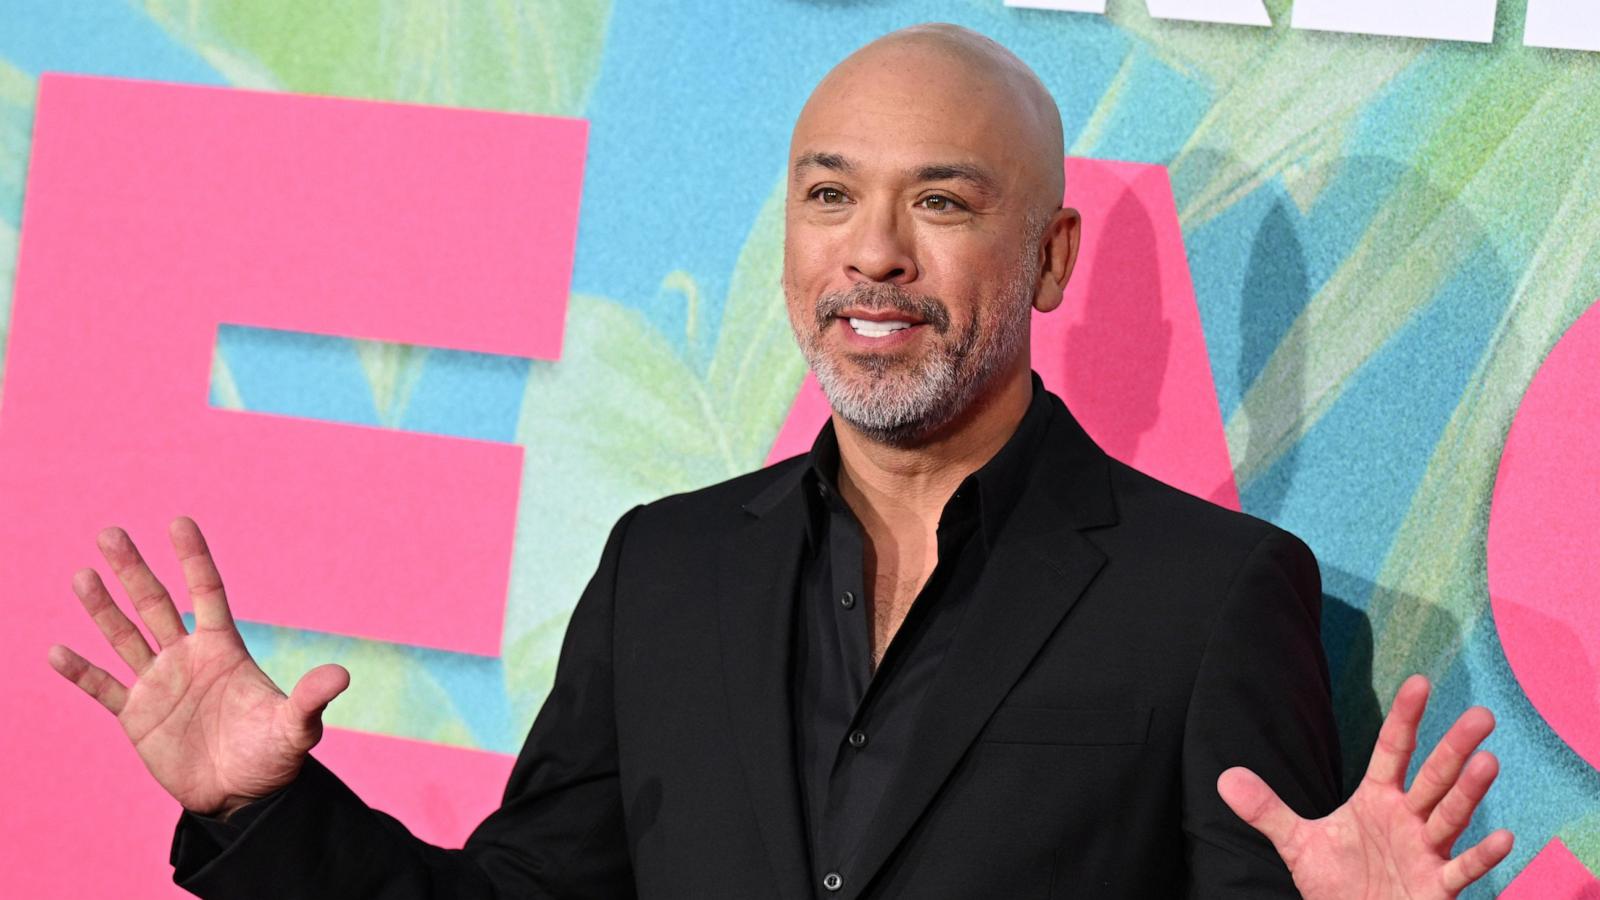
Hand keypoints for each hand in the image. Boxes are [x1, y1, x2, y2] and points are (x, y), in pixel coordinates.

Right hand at [48, 517, 349, 817]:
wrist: (243, 795)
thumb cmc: (273, 755)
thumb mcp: (296, 727)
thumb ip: (311, 700)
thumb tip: (342, 675)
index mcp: (224, 649)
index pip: (207, 592)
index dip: (194, 558)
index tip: (179, 522)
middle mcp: (187, 658)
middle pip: (156, 604)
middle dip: (135, 570)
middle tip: (111, 532)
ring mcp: (159, 684)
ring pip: (125, 636)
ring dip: (103, 608)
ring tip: (83, 575)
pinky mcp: (136, 715)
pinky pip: (104, 688)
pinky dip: (82, 672)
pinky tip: (58, 651)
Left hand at [1218, 675, 1512, 898]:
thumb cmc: (1336, 884)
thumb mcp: (1297, 844)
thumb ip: (1266, 810)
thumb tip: (1224, 778)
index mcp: (1378, 800)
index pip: (1392, 750)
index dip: (1406, 718)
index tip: (1420, 682)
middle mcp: (1408, 820)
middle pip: (1434, 776)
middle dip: (1455, 747)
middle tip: (1482, 714)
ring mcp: (1427, 853)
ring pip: (1451, 816)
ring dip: (1469, 792)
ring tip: (1488, 761)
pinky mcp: (1437, 888)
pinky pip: (1462, 870)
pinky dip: (1482, 856)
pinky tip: (1505, 837)